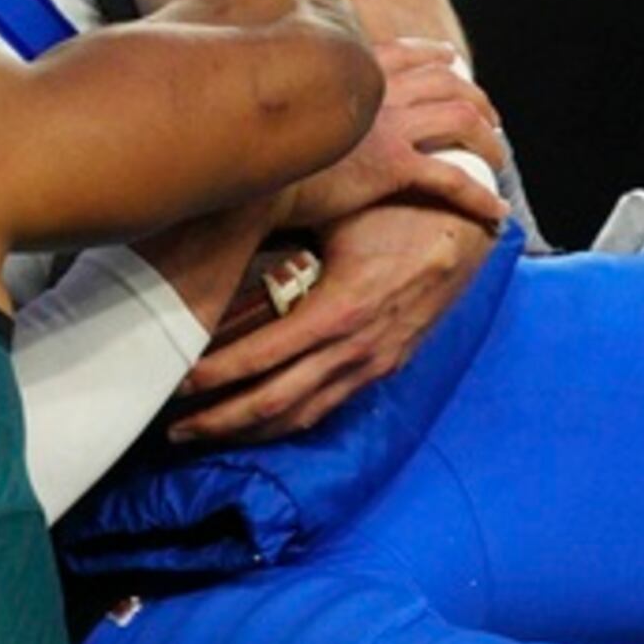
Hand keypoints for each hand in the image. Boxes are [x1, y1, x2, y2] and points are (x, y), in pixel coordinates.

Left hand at [171, 197, 493, 443]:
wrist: (469, 230)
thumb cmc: (399, 210)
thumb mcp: (338, 215)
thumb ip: (284, 232)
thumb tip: (216, 231)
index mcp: (341, 310)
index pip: (262, 358)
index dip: (215, 375)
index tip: (176, 381)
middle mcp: (356, 349)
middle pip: (275, 404)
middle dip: (221, 421)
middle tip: (174, 428)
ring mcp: (372, 365)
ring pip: (301, 416)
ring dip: (250, 430)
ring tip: (205, 433)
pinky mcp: (382, 368)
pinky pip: (327, 408)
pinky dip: (287, 420)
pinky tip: (258, 423)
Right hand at [271, 40, 512, 232]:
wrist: (246, 176)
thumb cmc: (253, 152)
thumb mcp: (277, 112)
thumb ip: (295, 102)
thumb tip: (285, 107)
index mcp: (350, 73)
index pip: (405, 53)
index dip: (435, 56)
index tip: (451, 61)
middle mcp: (376, 92)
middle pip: (446, 83)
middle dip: (476, 98)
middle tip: (490, 117)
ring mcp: (388, 127)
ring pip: (461, 122)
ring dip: (488, 139)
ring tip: (497, 158)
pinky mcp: (393, 166)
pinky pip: (453, 178)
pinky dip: (480, 195)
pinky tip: (495, 210)